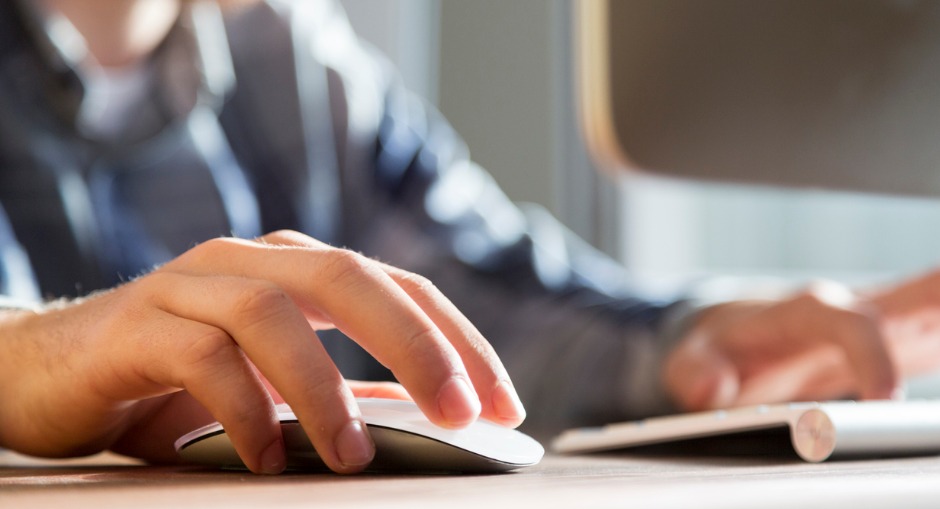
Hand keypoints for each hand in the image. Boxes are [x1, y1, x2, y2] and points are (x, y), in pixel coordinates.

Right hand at [0, 231, 525, 473]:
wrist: (57, 368)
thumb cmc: (181, 376)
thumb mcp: (279, 382)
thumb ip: (347, 387)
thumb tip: (429, 414)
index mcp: (300, 268)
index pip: (400, 287)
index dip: (458, 341)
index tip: (501, 405)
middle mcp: (253, 261)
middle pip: (349, 277)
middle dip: (416, 345)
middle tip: (461, 413)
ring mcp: (192, 284)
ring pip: (273, 311)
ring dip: (323, 386)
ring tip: (353, 455)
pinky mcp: (138, 324)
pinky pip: (201, 355)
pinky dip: (243, 408)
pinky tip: (268, 456)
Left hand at [664, 274, 939, 411]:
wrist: (735, 341)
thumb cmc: (718, 349)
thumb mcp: (690, 361)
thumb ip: (694, 371)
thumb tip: (713, 389)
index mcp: (809, 313)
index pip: (848, 325)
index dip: (868, 357)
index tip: (885, 400)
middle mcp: (859, 312)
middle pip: (926, 291)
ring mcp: (893, 326)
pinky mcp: (910, 346)